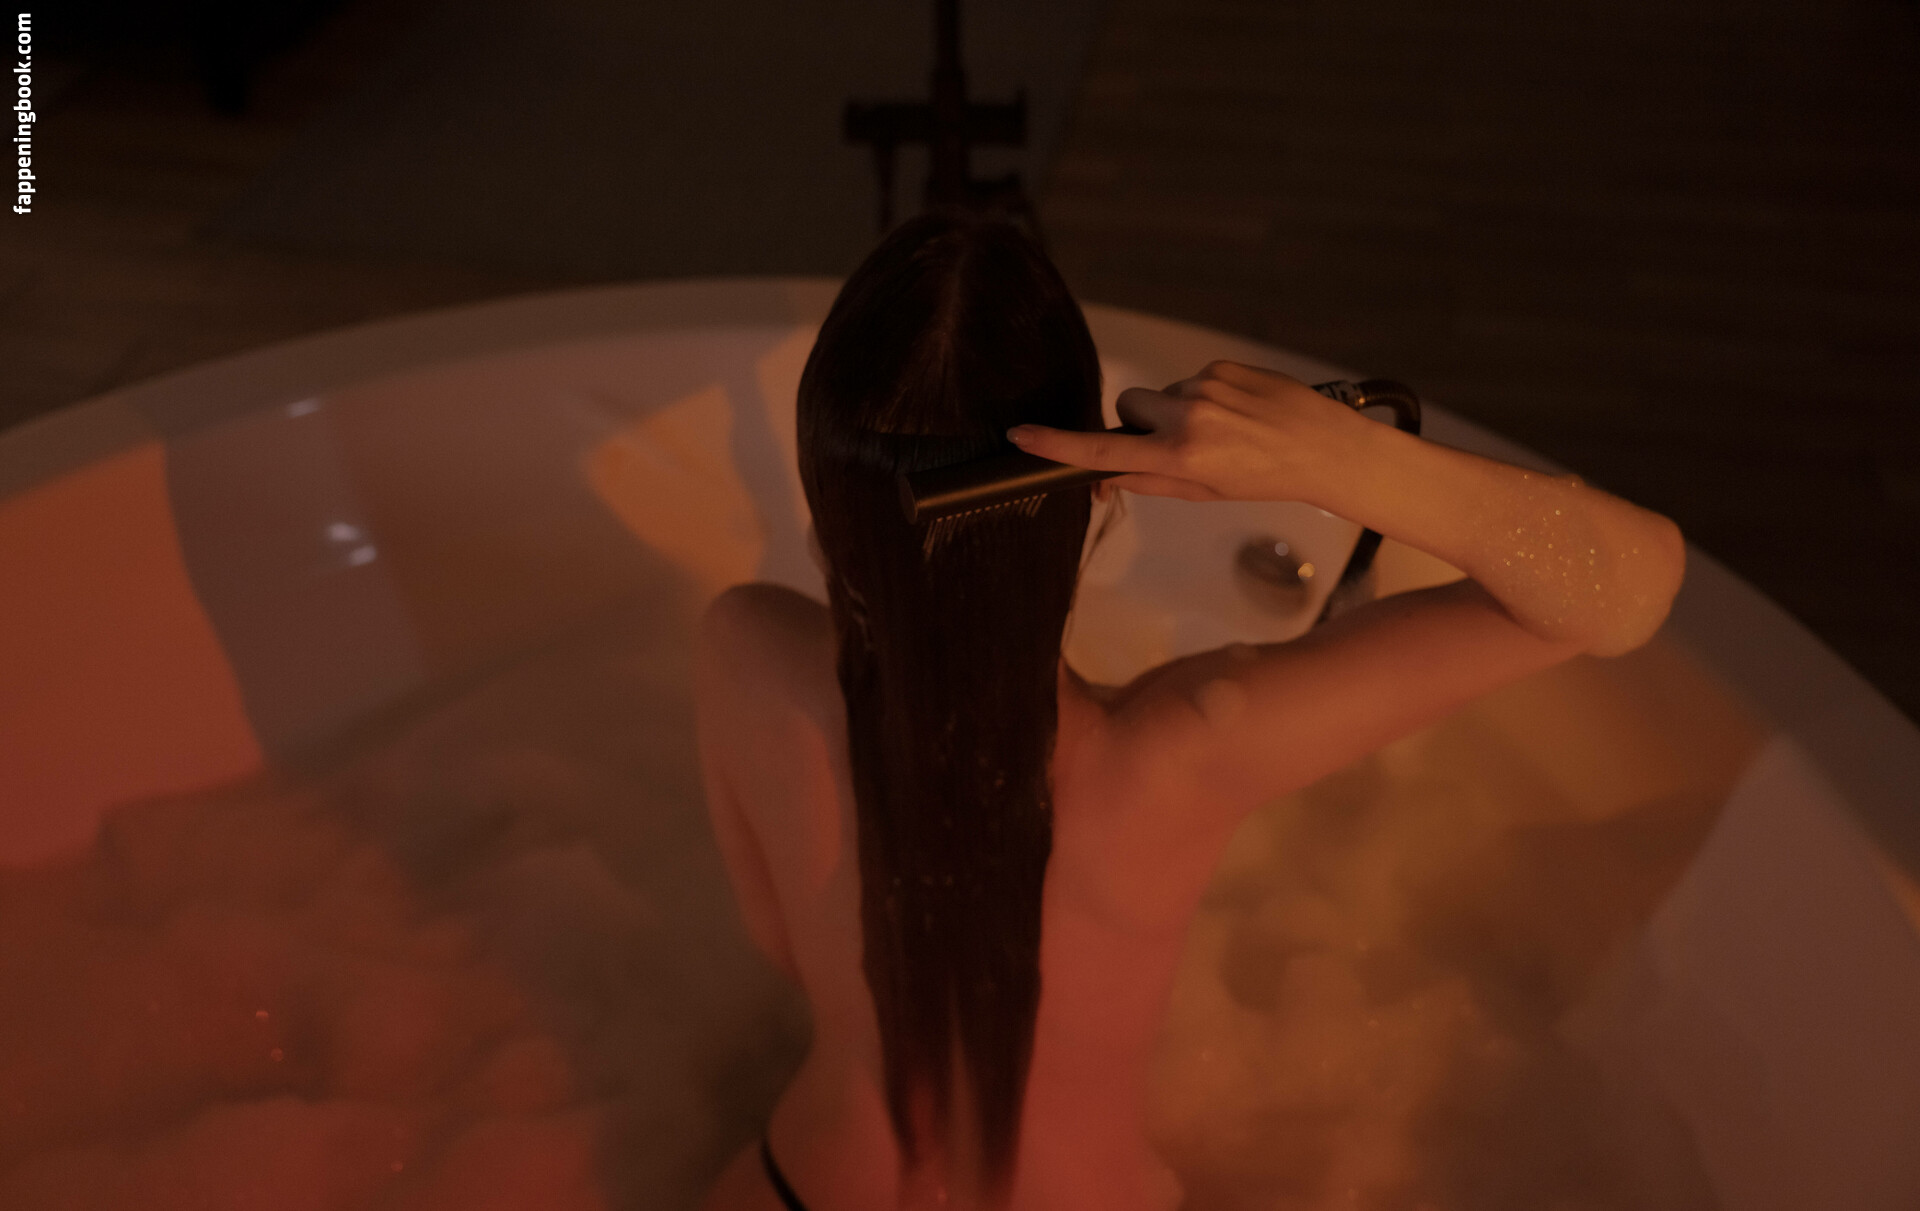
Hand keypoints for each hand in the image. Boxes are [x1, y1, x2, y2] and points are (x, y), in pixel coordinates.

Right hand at [1006, 360, 1363, 503]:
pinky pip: (1190, 381)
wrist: (1324, 446)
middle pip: (1128, 408)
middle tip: (1176, 445)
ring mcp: (1205, 387)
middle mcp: (1188, 417)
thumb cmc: (1264, 477)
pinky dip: (1203, 397)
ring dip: (1176, 412)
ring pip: (1161, 395)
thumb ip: (1150, 481)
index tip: (1022, 436)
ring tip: (1223, 431)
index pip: (1105, 450)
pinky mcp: (1221, 366)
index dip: (1059, 446)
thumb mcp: (1204, 493)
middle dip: (1139, 423)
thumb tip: (1106, 475)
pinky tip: (1237, 412)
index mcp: (1181, 457)